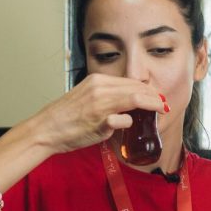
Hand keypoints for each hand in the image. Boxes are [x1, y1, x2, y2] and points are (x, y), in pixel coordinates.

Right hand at [26, 73, 167, 154]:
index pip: (131, 81)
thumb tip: (130, 101)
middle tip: (164, 105)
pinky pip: (124, 120)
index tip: (158, 97)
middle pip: (137, 88)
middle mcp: (99, 89)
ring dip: (152, 106)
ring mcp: (99, 105)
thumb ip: (107, 96)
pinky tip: (131, 125)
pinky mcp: (99, 122)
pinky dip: (130, 123)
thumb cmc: (67, 117)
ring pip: (135, 99)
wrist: (46, 129)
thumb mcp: (88, 97)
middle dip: (155, 97)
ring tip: (161, 111)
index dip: (148, 90)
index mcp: (97, 80)